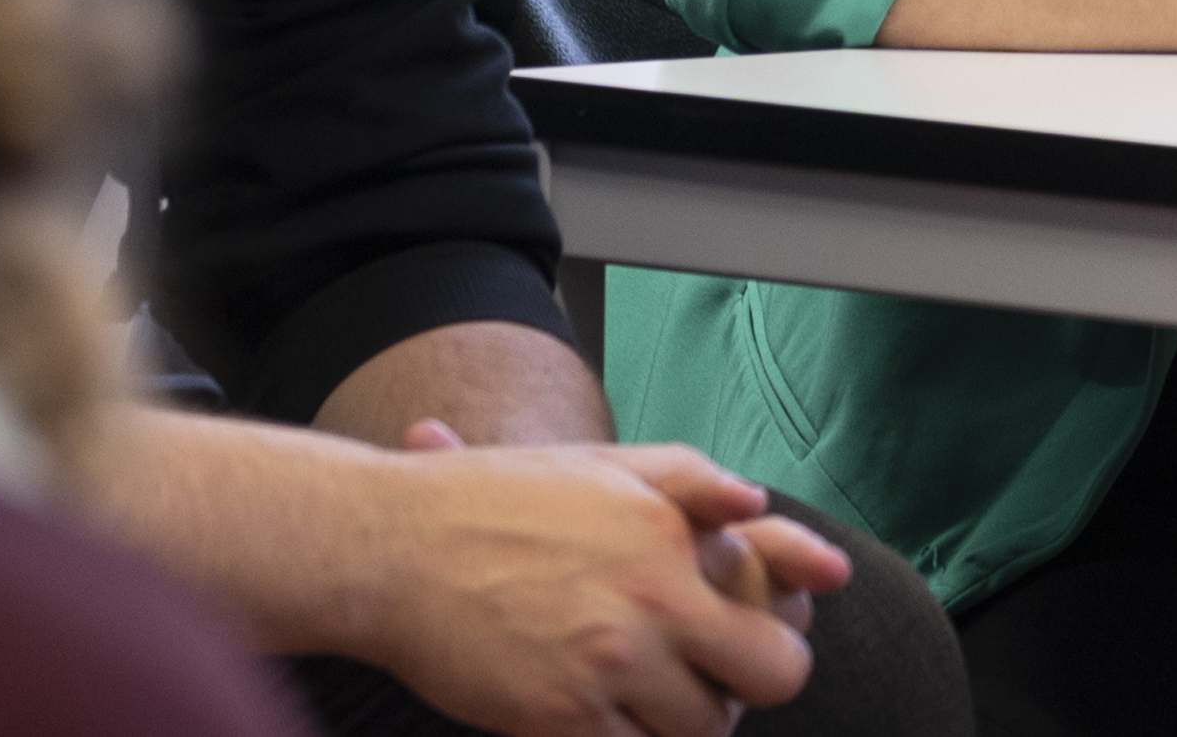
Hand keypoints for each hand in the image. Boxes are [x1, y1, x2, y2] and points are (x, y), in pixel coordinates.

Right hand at [356, 437, 842, 736]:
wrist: (395, 549)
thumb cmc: (497, 500)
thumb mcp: (602, 466)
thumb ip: (691, 480)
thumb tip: (758, 505)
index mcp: (672, 538)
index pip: (781, 613)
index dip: (777, 637)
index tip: (746, 641)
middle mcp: (655, 601)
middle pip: (769, 680)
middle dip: (750, 689)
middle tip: (710, 683)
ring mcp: (609, 666)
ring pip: (702, 731)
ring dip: (684, 722)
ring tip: (647, 698)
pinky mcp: (561, 720)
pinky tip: (598, 717)